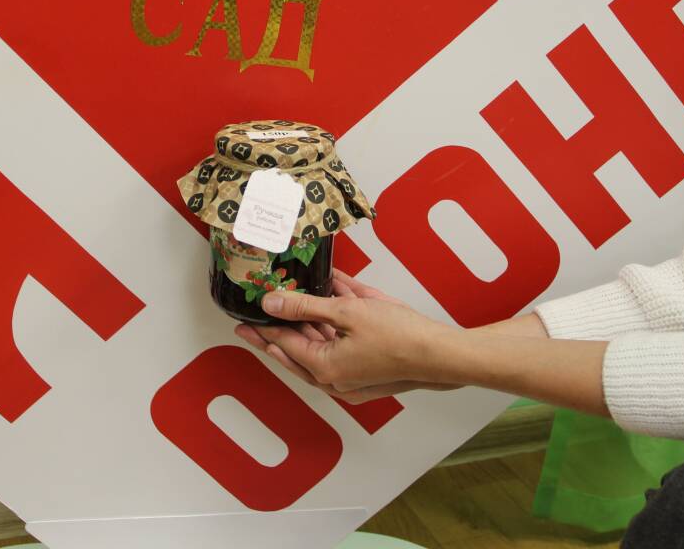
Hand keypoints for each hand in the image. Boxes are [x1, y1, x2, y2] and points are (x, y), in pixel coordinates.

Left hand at [234, 270, 461, 402]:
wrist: (439, 353)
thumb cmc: (401, 336)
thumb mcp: (346, 312)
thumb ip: (305, 307)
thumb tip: (272, 304)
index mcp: (324, 368)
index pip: (283, 344)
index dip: (263, 329)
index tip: (244, 323)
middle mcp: (334, 379)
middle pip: (296, 352)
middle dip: (276, 334)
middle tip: (252, 327)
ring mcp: (350, 378)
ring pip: (318, 350)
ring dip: (306, 328)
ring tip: (288, 310)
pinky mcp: (365, 371)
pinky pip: (338, 348)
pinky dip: (331, 328)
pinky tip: (327, 304)